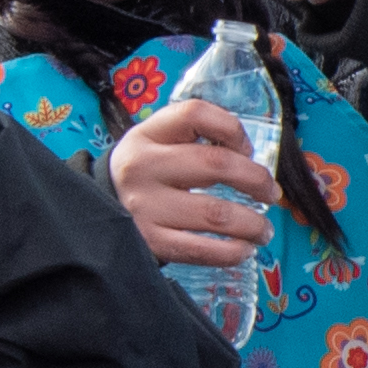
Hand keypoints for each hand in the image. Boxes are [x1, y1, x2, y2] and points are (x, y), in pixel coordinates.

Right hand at [108, 91, 273, 268]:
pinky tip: (244, 249)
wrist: (96, 208)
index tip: (246, 149)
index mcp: (147, 135)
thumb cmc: (145, 173)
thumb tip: (251, 159)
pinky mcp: (150, 242)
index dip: (232, 129)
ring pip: (217, 214)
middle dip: (257, 180)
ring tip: (263, 230)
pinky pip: (203, 250)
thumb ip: (197, 139)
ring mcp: (144, 207)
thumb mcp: (157, 142)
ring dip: (253, 224)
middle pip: (216, 164)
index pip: (195, 114)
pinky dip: (233, 252)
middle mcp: (142, 167)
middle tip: (270, 194)